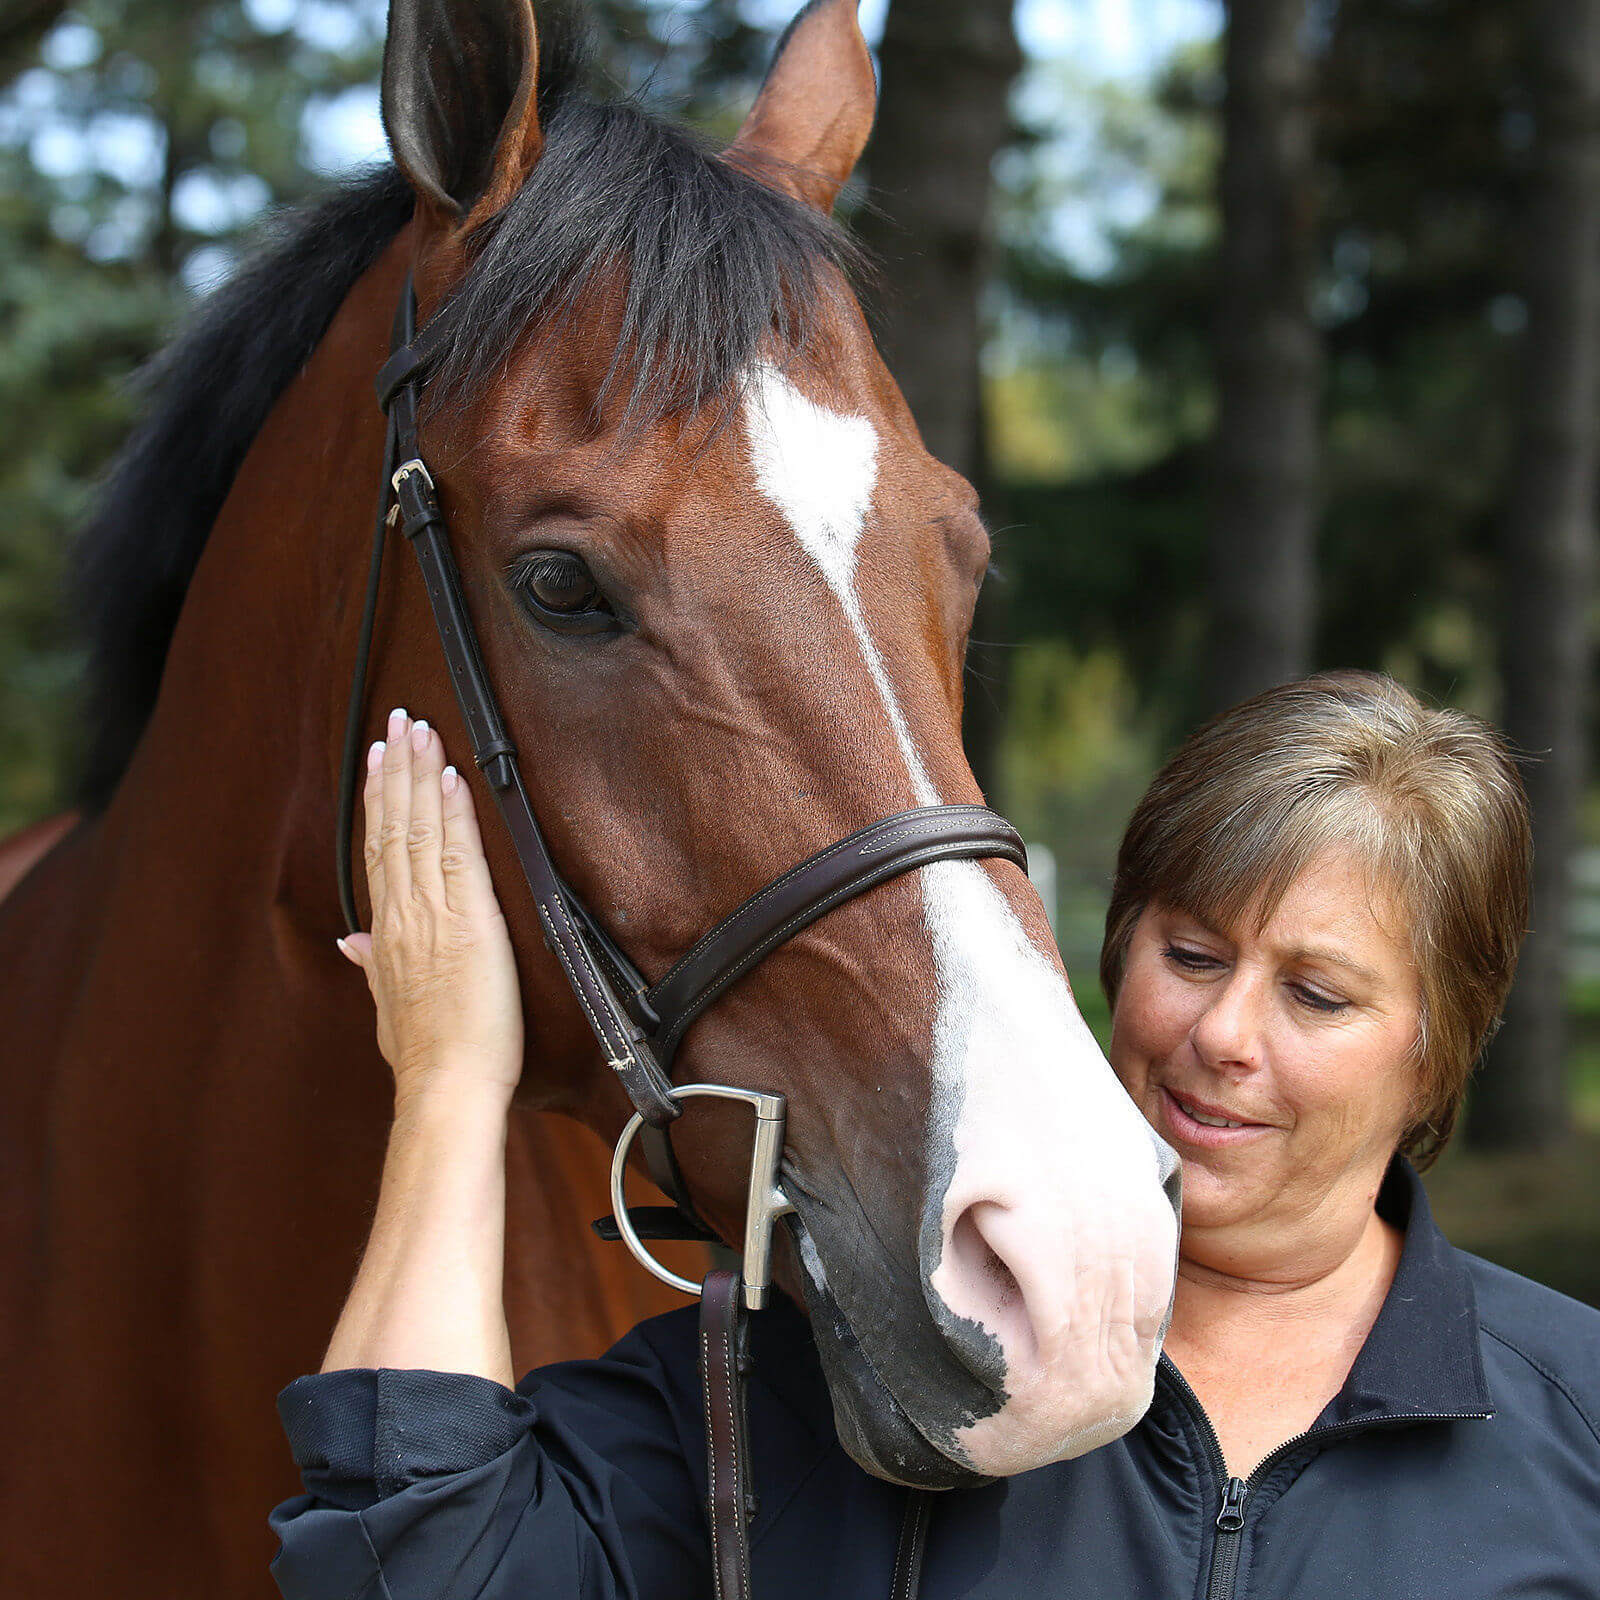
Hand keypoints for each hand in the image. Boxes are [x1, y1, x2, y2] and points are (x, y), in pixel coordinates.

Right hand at [337, 707, 524, 1107]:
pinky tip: (452, 778)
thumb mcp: (387, 1010)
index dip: (378, 802)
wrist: (445, 1086)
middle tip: (398, 722)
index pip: (380, 852)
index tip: (378, 761)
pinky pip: (459, 853)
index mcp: (385, 934)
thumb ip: (371, 968)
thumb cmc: (424, 1058)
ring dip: (421, 775)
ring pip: (420, 830)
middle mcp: (402, 915)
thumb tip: (349, 941)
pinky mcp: (470, 920)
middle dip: (396, 770)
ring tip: (420, 730)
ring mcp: (433, 914)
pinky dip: (454, 813)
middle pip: (394, 827)